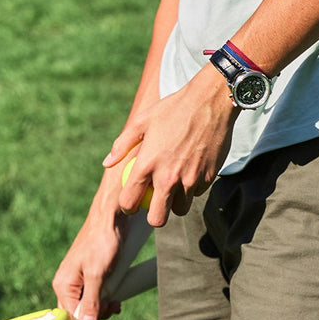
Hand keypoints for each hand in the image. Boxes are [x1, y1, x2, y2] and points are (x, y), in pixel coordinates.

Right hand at [52, 180, 129, 319]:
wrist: (111, 217)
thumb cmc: (102, 242)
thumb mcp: (98, 274)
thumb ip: (91, 301)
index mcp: (63, 285)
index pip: (70, 318)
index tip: (104, 316)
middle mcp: (67, 284)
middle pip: (78, 313)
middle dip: (97, 314)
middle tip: (113, 304)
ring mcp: (78, 280)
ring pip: (88, 305)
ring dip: (103, 307)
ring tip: (116, 301)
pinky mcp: (89, 275)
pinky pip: (94, 295)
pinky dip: (105, 299)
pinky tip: (116, 298)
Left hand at [104, 68, 237, 227]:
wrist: (211, 101)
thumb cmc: (173, 108)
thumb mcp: (142, 120)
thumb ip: (122, 145)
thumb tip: (107, 163)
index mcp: (147, 164)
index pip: (129, 202)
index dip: (127, 206)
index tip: (132, 201)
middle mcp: (168, 177)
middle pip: (157, 218)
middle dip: (153, 214)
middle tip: (155, 202)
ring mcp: (190, 179)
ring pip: (180, 209)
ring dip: (176, 201)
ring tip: (175, 182)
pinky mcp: (208, 177)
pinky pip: (197, 193)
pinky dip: (193, 186)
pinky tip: (192, 168)